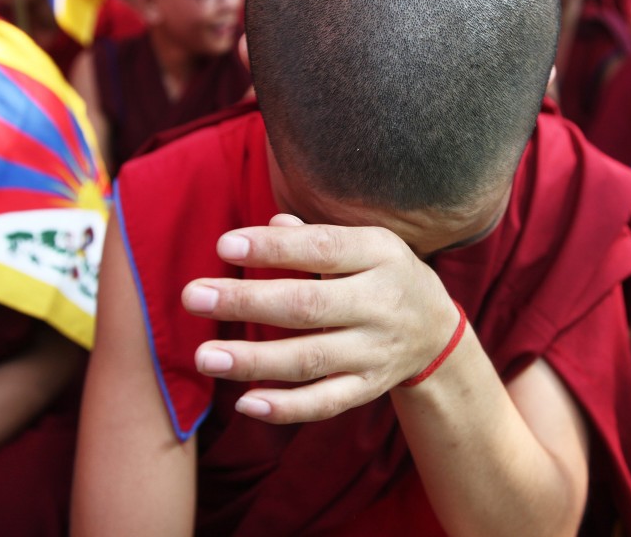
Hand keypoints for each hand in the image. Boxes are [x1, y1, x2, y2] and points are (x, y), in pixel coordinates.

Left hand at [181, 214, 461, 424]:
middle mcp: (380, 303)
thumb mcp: (364, 244)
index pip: (322, 248)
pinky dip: (286, 407)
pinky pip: (326, 403)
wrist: (436, 331)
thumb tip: (271, 224)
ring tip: (205, 356)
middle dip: (248, 302)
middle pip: (309, 306)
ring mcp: (375, 350)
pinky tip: (246, 403)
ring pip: (310, 360)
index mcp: (379, 254)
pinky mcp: (367, 387)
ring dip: (254, 361)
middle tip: (193, 297)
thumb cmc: (382, 274)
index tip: (224, 246)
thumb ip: (314, 236)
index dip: (274, 248)